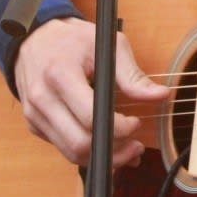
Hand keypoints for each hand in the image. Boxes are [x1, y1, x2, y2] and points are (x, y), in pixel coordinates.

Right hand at [14, 17, 169, 168]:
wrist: (35, 39)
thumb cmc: (73, 40)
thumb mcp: (108, 46)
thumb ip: (133, 76)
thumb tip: (161, 95)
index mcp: (60, 75)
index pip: (90, 116)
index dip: (118, 128)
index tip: (136, 123)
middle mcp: (42, 99)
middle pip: (79, 142)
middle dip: (114, 150)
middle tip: (136, 145)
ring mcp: (35, 115)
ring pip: (70, 152)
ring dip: (102, 158)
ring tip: (127, 150)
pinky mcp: (34, 124)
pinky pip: (62, 147)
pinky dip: (87, 152)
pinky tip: (106, 144)